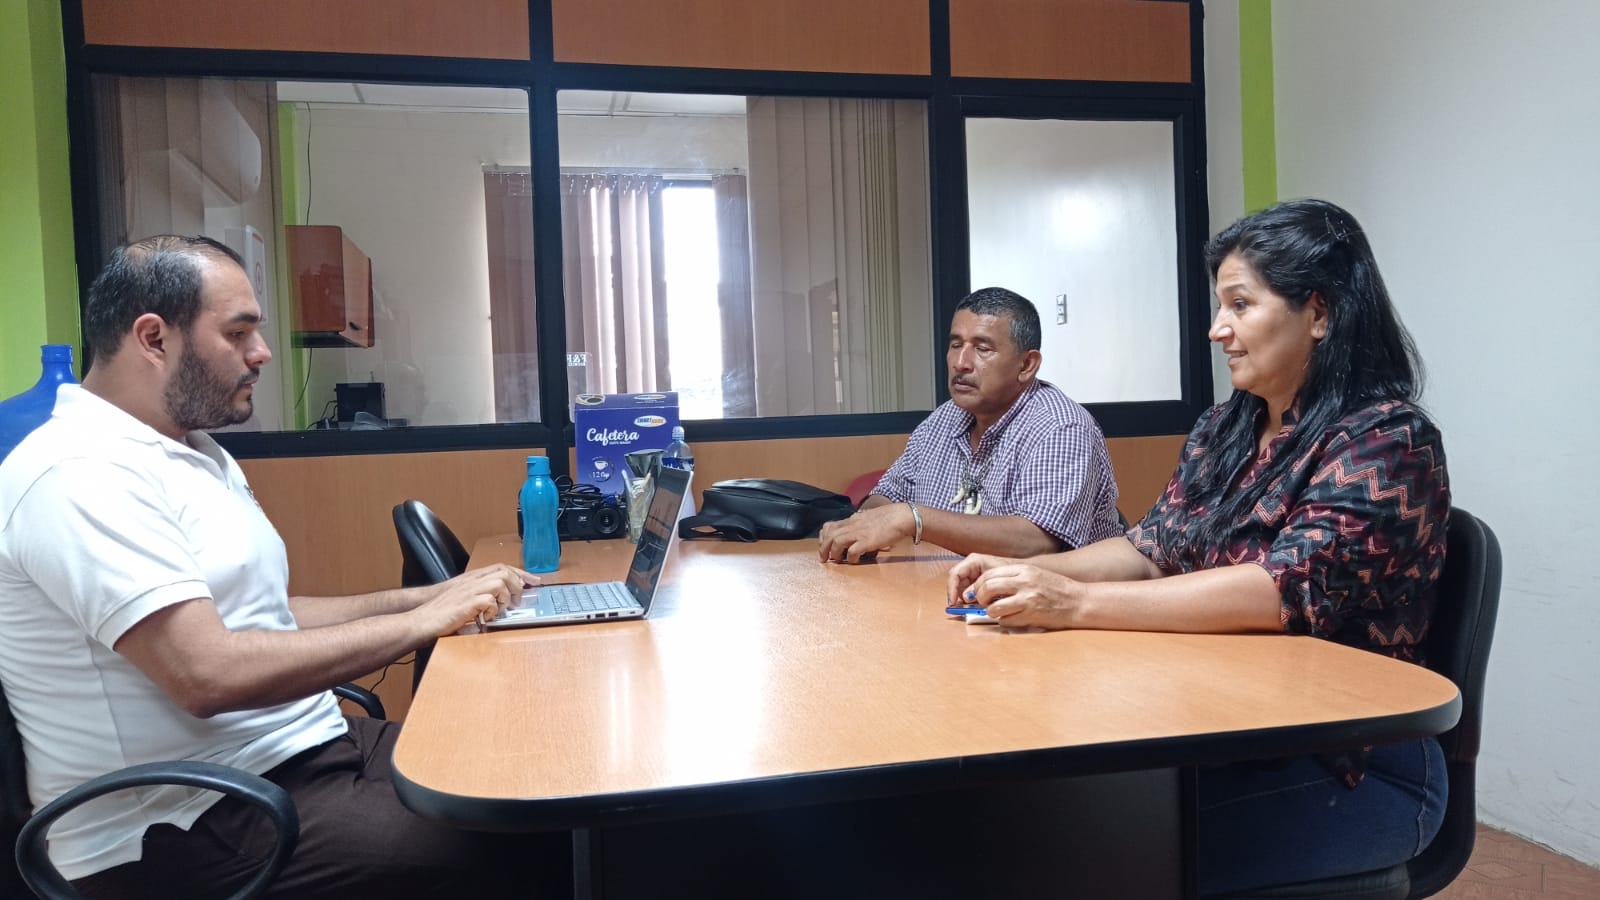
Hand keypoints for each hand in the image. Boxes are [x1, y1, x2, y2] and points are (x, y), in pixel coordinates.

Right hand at [413, 565, 537, 636]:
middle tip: (518, 600)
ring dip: (505, 597)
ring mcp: (469, 591)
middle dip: (517, 585)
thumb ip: (480, 596)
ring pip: (499, 582)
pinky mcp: (467, 604)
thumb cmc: (440, 611)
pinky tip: (487, 616)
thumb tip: (499, 601)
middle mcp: (472, 581)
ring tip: (500, 609)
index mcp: (472, 578)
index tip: (533, 581)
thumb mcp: (463, 598)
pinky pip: (489, 600)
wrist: (422, 619)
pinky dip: (493, 609)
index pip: (502, 567)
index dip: (520, 573)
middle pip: (504, 572)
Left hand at [817, 505, 907, 563]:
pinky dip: (850, 558)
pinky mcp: (867, 542)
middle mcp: (853, 525)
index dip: (824, 536)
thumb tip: (857, 529)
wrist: (902, 516)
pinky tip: (853, 561)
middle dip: (823, 548)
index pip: (831, 525)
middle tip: (823, 558)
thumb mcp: (869, 517)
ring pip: (836, 542)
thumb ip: (861, 523)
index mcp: (853, 519)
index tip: (824, 545)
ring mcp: (859, 533)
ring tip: (835, 561)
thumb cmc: (890, 517)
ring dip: (833, 553)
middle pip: (829, 535)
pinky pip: (852, 551)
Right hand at [945, 553, 1018, 605]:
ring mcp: (973, 574)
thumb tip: (966, 597)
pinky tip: (976, 605)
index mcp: (974, 561)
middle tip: (961, 608)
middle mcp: (971, 567)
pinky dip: (970, 599)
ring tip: (971, 607)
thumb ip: (979, 587)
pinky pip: (968, 592)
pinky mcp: (977, 582)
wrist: (1022, 573)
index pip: (955, 574)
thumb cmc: (1010, 572)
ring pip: (961, 588)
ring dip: (964, 599)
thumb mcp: (994, 579)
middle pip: (956, 582)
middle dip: (957, 595)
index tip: (953, 601)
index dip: (951, 588)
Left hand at [962, 561, 1084, 629]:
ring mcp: (1027, 600)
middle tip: (984, 602)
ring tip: (998, 611)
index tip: (978, 591)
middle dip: (981, 597)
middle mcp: (1023, 583)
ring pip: (994, 607)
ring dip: (992, 612)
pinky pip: (1006, 621)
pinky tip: (1012, 618)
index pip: (989, 574)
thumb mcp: (1034, 574)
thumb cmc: (1056, 588)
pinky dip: (1005, 621)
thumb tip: (988, 585)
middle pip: (988, 588)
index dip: (979, 584)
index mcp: (1023, 570)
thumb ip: (1013, 577)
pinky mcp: (1030, 616)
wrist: (1078, 601)